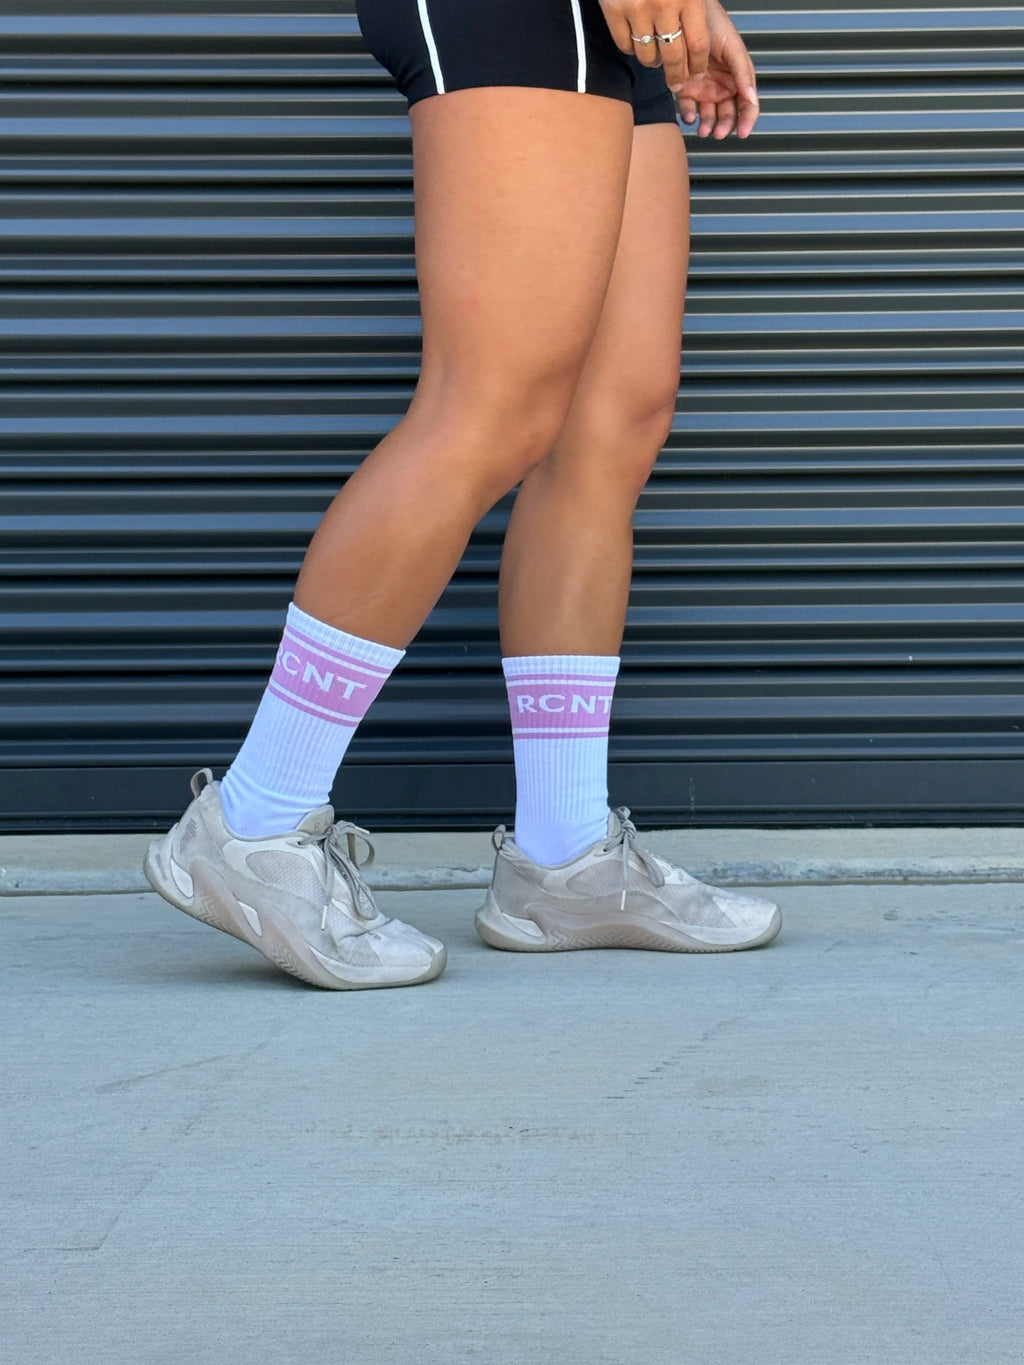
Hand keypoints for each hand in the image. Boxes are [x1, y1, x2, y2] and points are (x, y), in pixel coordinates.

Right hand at [599, 0, 709, 87]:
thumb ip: (696, 5)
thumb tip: (703, 37)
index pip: (698, 44)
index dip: (697, 64)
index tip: (695, 73)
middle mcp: (664, 5)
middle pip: (674, 57)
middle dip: (677, 74)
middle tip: (676, 82)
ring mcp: (637, 9)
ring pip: (648, 56)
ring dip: (653, 62)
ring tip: (656, 58)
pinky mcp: (615, 11)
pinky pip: (625, 45)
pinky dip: (631, 50)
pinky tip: (637, 43)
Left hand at [672, 0, 758, 138]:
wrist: (687, 17)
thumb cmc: (714, 26)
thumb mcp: (733, 48)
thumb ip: (742, 73)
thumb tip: (751, 98)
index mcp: (738, 78)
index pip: (747, 104)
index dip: (747, 120)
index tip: (743, 133)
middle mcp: (722, 87)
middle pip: (727, 115)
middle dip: (724, 126)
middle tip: (719, 133)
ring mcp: (704, 90)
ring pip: (708, 117)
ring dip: (707, 126)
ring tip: (704, 129)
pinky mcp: (686, 90)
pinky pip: (688, 110)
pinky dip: (689, 116)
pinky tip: (690, 116)